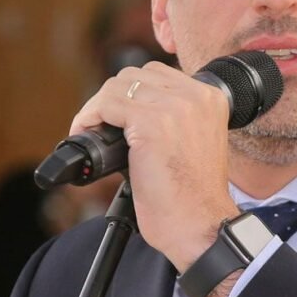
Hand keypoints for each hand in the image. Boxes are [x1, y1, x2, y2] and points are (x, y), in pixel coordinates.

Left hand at [69, 61, 239, 271]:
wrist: (201, 223)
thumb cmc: (194, 193)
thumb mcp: (194, 138)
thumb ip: (175, 115)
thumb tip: (129, 107)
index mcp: (211, 96)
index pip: (157, 73)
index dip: (130, 92)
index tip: (118, 115)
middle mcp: (196, 96)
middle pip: (135, 75)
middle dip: (111, 97)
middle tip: (100, 125)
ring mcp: (175, 107)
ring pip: (116, 87)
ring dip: (96, 107)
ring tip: (90, 130)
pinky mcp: (152, 124)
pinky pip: (107, 105)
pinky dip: (89, 118)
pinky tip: (86, 134)